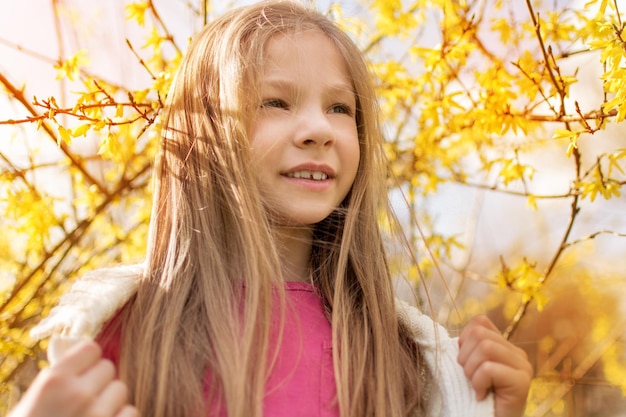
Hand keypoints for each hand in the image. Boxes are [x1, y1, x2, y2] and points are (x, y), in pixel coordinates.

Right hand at [8, 340, 137, 416]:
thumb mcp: (31, 403)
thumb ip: (57, 381)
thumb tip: (80, 360)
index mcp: (54, 381)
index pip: (91, 349)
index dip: (87, 362)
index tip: (82, 373)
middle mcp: (79, 393)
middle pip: (108, 369)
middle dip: (99, 383)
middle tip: (85, 400)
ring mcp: (99, 415)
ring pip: (121, 390)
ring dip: (111, 402)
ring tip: (93, 416)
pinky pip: (130, 413)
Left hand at [458, 315, 532, 416]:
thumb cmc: (474, 396)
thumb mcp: (468, 366)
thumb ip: (468, 347)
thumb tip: (453, 334)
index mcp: (504, 345)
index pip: (480, 322)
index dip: (464, 340)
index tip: (464, 363)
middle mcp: (517, 353)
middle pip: (479, 333)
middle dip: (465, 356)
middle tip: (469, 378)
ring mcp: (523, 366)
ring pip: (485, 347)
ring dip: (471, 370)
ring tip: (476, 386)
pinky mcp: (522, 382)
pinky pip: (489, 369)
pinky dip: (478, 383)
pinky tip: (482, 395)